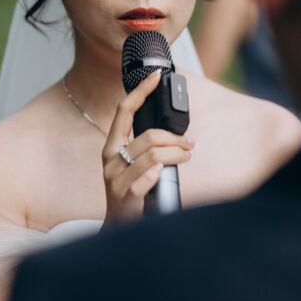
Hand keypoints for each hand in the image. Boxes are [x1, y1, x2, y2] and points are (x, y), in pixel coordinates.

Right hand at [101, 70, 193, 225]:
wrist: (118, 226)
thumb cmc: (130, 190)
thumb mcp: (133, 163)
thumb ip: (145, 146)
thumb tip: (173, 130)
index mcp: (112, 145)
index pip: (124, 110)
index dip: (141, 91)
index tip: (156, 75)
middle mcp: (110, 158)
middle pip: (148, 136)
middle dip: (175, 138)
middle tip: (190, 143)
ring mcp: (115, 178)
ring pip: (153, 156)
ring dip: (177, 154)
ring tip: (186, 156)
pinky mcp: (124, 195)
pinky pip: (147, 178)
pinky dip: (159, 174)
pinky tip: (165, 173)